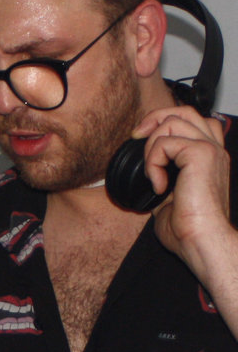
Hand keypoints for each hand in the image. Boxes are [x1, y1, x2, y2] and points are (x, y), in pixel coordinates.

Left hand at [129, 108, 237, 322]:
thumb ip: (162, 180)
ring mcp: (209, 150)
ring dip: (152, 145)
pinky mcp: (201, 155)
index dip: (164, 122)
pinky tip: (158, 184)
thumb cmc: (189, 228)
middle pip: (184, 111)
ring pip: (173, 120)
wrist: (202, 240)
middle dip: (154, 119)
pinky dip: (153, 161)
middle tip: (137, 138)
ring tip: (152, 173)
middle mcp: (213, 149)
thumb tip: (146, 176)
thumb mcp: (168, 199)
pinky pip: (165, 142)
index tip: (143, 140)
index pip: (191, 121)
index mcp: (209, 157)